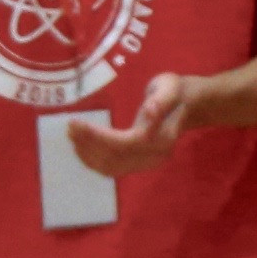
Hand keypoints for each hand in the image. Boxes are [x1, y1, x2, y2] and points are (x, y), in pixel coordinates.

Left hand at [60, 69, 202, 179]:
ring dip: (88, 155)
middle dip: (88, 145)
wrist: (186, 105)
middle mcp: (154, 156)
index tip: (77, 123)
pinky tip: (81, 149)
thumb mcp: (170, 88)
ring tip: (72, 136)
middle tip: (70, 127)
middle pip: (115, 159)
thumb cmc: (175, 92)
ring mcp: (146, 163)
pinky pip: (112, 169)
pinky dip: (93, 161)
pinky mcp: (139, 164)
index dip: (98, 137)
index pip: (125, 143)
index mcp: (161, 138)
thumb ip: (160, 100)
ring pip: (111, 168)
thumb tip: (149, 111)